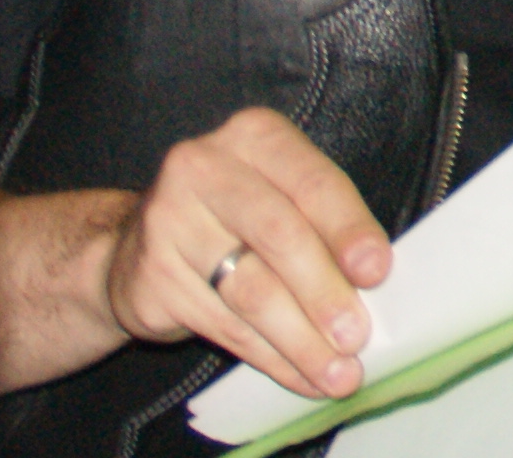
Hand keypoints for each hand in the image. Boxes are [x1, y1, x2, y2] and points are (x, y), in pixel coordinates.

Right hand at [102, 110, 392, 401]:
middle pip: (279, 236)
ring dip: (301, 339)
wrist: (135, 249)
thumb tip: (370, 283)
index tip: (377, 271)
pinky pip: (223, 326)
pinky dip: (269, 356)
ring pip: (250, 290)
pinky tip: (298, 375)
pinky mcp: (150, 277)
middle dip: (324, 292)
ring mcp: (168, 222)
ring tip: (338, 371)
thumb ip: (323, 227)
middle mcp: (205, 167)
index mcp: (255, 136)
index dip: (348, 229)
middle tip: (357, 336)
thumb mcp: (281, 200)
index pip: (312, 182)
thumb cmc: (234, 219)